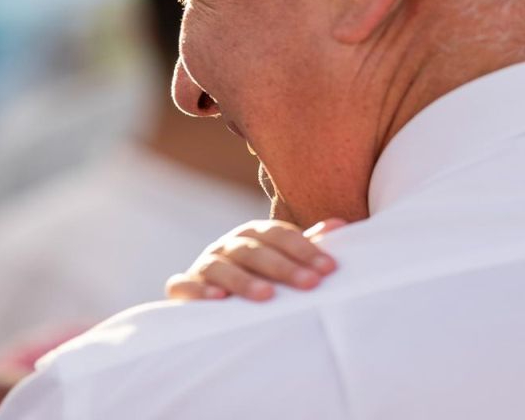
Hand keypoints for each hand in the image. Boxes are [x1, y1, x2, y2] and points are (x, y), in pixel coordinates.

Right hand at [165, 219, 345, 301]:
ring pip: (223, 267)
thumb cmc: (259, 274)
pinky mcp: (183, 286)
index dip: (305, 249)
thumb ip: (306, 244)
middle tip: (310, 283)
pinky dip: (198, 290)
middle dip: (285, 267)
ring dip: (245, 280)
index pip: (281, 234)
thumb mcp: (282, 257)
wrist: (212, 292)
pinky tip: (217, 299)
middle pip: (257, 250)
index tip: (329, 268)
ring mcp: (205, 263)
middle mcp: (229, 244)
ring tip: (267, 296)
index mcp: (255, 233)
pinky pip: (184, 285)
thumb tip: (340, 225)